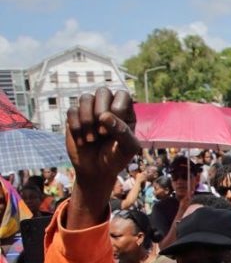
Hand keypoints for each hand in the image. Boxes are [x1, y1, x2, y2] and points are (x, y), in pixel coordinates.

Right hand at [66, 88, 140, 202]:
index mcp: (126, 112)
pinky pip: (71, 110)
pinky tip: (82, 141)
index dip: (116, 109)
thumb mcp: (127, 149)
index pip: (122, 95)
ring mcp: (90, 110)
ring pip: (85, 98)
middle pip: (102, 91)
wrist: (97, 171)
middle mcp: (108, 107)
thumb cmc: (117, 158)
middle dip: (100, 111)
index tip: (114, 130)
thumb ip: (122, 132)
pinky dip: (76, 127)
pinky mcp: (75, 117)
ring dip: (87, 120)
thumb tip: (104, 115)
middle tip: (102, 133)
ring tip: (92, 140)